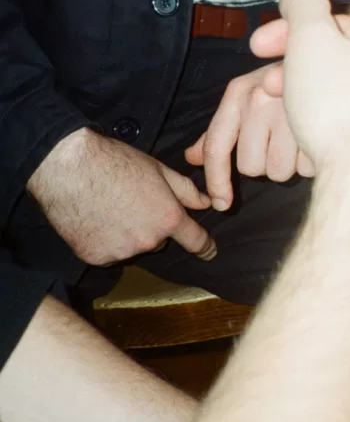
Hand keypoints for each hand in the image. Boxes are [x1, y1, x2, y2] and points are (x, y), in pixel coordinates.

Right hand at [26, 129, 215, 265]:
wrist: (68, 169)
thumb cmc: (116, 163)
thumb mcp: (160, 170)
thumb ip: (186, 191)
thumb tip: (207, 203)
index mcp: (168, 218)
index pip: (195, 240)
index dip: (205, 247)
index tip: (209, 252)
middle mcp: (148, 241)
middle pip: (158, 240)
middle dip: (152, 227)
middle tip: (133, 205)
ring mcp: (121, 252)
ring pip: (133, 247)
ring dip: (128, 235)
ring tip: (110, 209)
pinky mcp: (95, 258)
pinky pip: (108, 254)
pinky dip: (104, 242)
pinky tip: (95, 220)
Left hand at [184, 12, 349, 207]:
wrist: (338, 53)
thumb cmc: (287, 80)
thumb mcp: (250, 95)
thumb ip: (221, 130)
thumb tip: (192, 158)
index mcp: (239, 92)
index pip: (218, 146)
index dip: (216, 180)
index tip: (221, 203)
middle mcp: (261, 99)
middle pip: (250, 167)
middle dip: (265, 163)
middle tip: (280, 143)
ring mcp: (291, 112)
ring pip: (279, 172)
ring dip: (290, 163)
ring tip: (301, 137)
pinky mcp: (320, 125)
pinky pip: (307, 167)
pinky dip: (312, 159)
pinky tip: (319, 138)